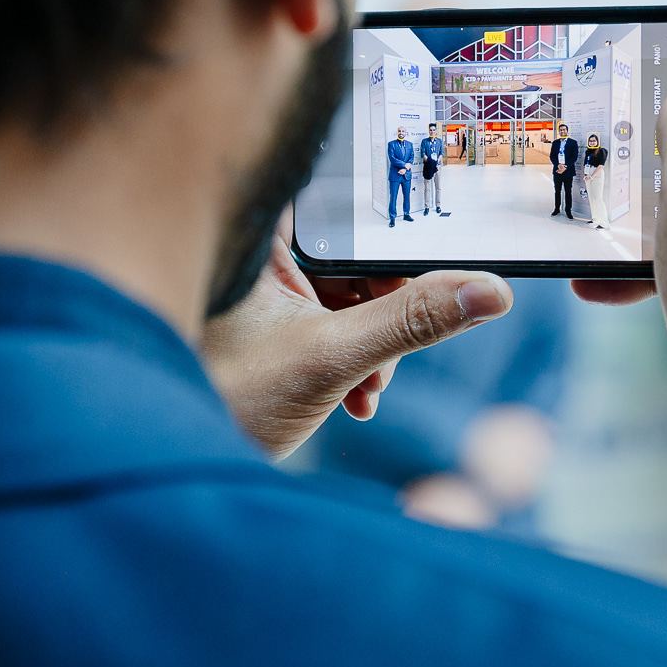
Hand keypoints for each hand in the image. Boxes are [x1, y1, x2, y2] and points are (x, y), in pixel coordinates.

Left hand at [201, 216, 511, 458]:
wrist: (178, 464)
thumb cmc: (227, 399)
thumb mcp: (334, 357)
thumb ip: (412, 320)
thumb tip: (488, 290)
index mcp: (262, 237)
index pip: (342, 202)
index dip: (387, 228)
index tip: (422, 261)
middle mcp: (262, 259)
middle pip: (357, 257)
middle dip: (385, 308)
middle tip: (391, 348)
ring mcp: (269, 299)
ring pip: (351, 299)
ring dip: (374, 345)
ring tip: (366, 386)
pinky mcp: (276, 336)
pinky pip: (334, 329)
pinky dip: (353, 363)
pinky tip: (354, 400)